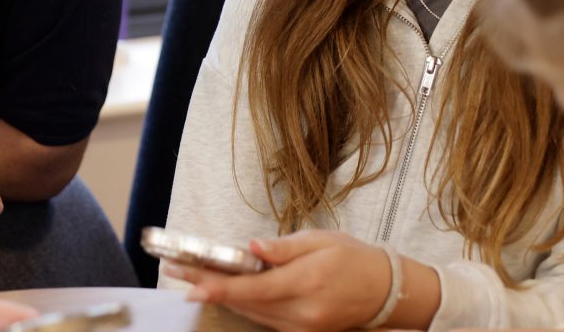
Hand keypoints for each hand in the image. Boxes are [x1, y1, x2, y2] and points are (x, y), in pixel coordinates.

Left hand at [164, 229, 408, 331]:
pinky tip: (224, 291)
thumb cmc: (353, 258)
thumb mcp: (320, 241)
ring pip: (252, 313)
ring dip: (221, 297)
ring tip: (190, 278)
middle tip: (176, 269)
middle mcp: (302, 312)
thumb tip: (252, 247)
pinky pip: (265, 319)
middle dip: (208, 287)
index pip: (253, 289)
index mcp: (306, 283)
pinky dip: (244, 304)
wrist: (387, 291)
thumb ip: (283, 248)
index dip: (218, 288)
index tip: (191, 286)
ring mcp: (303, 328)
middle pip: (245, 303)